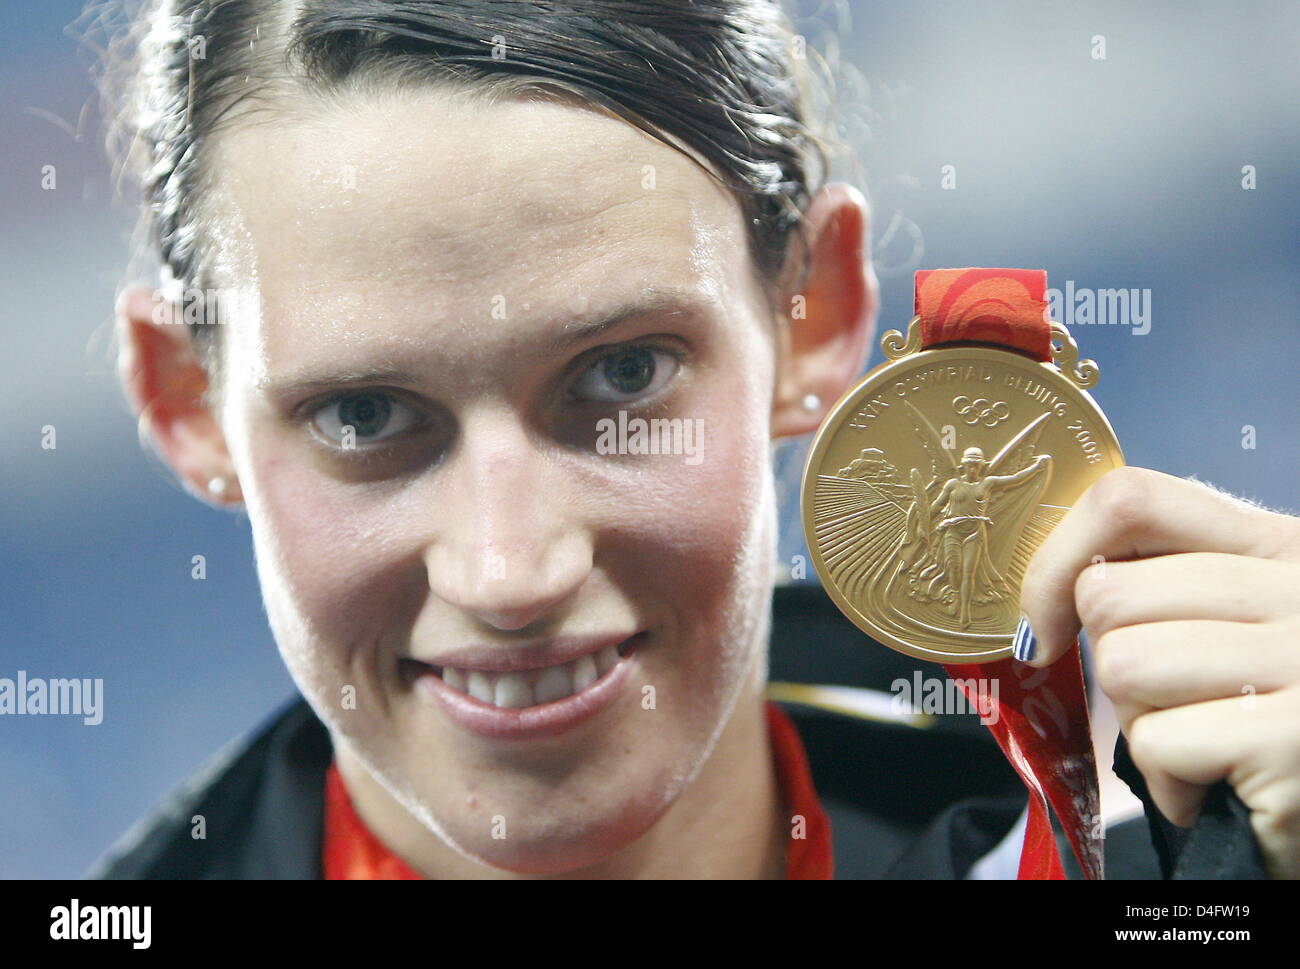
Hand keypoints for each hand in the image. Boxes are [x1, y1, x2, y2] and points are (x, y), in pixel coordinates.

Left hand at [1018, 466, 1299, 877]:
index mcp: (1276, 544)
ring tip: (1201, 746)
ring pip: (1123, 666)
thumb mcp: (1229, 625)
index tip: (1044, 625)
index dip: (1057, 561)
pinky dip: (1166, 780)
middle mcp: (1298, 588)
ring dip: (1138, 724)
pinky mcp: (1293, 740)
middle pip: (1109, 595)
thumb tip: (1039, 604)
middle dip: (1112, 666)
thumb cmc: (1261, 720)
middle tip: (1173, 707)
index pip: (1129, 500)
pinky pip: (1156, 742)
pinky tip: (1215, 789)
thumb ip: (1158, 586)